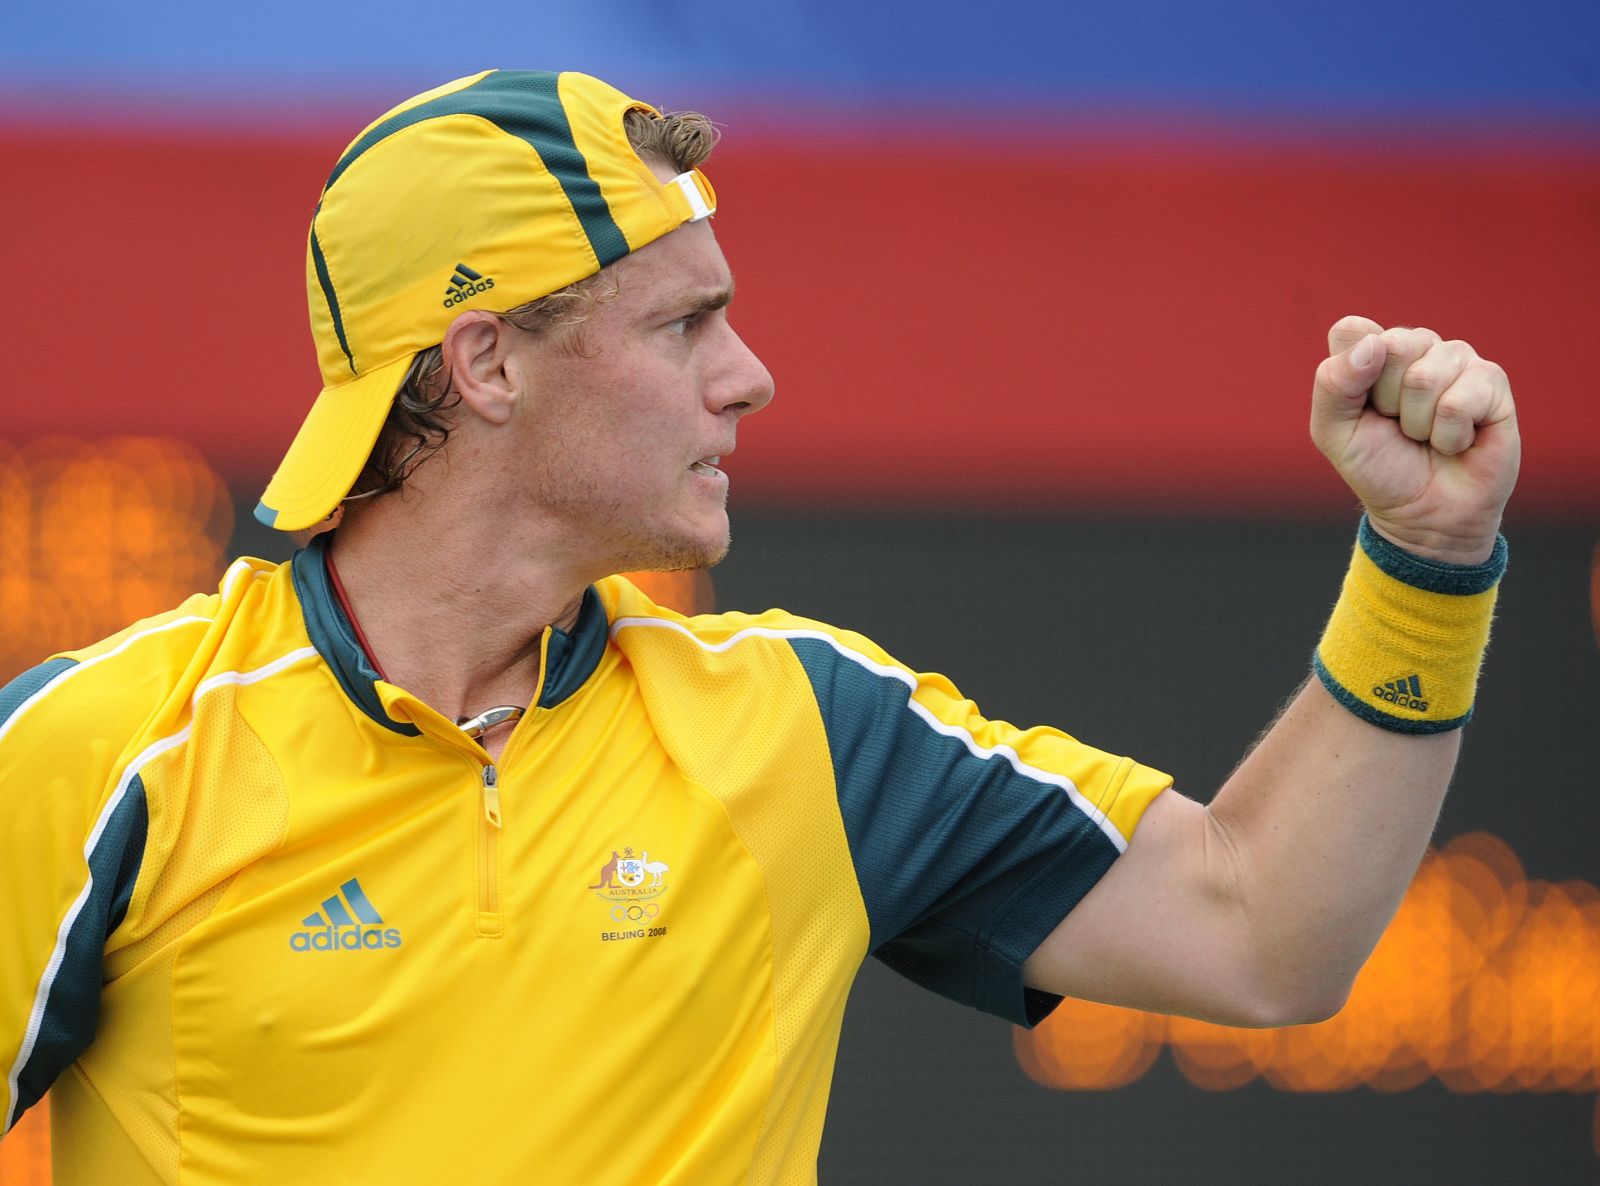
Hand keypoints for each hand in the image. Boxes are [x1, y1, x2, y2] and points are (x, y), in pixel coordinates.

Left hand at [1309, 315, 1519, 563]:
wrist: (1423, 514)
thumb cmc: (1378, 468)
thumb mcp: (1333, 432)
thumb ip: (1334, 384)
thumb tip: (1375, 343)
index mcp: (1373, 349)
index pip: (1352, 331)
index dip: (1351, 375)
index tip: (1361, 409)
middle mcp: (1417, 346)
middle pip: (1392, 346)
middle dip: (1387, 402)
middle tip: (1397, 426)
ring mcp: (1457, 360)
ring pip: (1426, 377)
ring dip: (1419, 423)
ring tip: (1425, 436)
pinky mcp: (1492, 382)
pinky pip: (1461, 400)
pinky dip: (1449, 436)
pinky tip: (1455, 442)